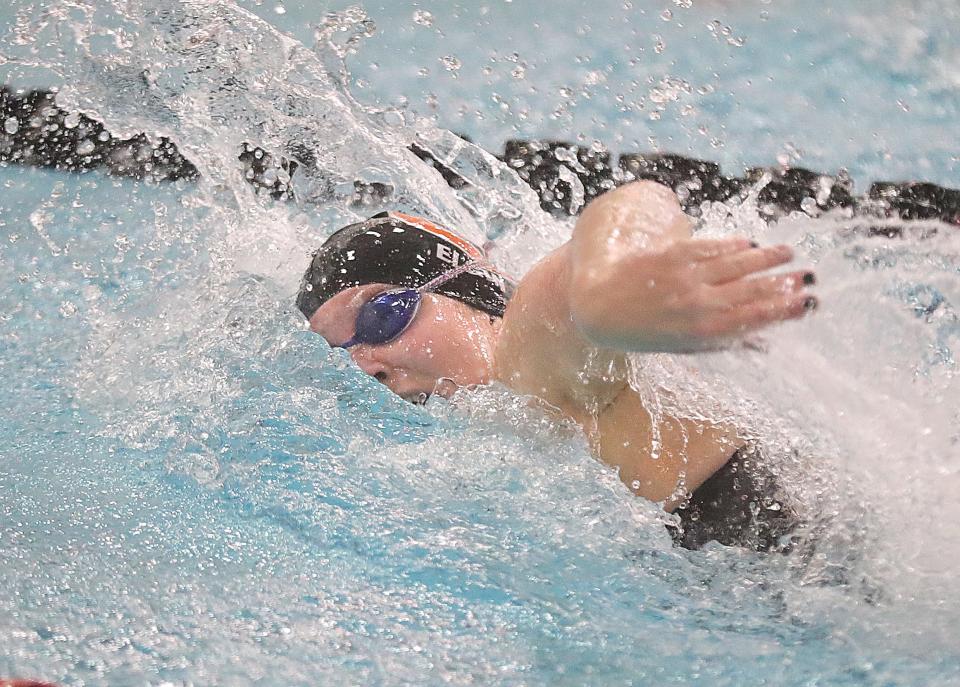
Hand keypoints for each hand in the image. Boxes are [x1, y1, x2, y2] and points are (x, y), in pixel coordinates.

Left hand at [570, 236, 815, 352]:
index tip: (809, 301)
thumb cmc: (647, 332)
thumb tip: (765, 346)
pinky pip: (711, 247)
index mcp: (704, 331)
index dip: (785, 308)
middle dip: (785, 282)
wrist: (601, 308)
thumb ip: (725, 342)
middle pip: (753, 288)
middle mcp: (698, 304)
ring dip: (767, 258)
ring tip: (788, 253)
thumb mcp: (686, 346)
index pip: (756, 316)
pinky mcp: (672, 255)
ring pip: (737, 263)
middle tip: (808, 276)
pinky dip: (733, 245)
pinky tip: (751, 243)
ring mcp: (686, 277)